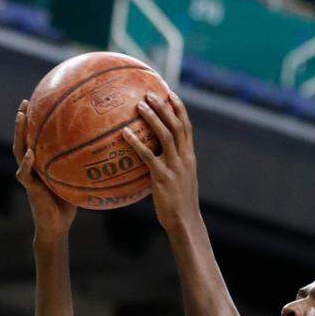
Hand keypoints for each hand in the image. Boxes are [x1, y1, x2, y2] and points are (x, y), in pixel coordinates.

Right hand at [13, 101, 75, 239]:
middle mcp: (31, 167)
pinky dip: (27, 163)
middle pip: (22, 139)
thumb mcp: (76, 180)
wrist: (56, 227)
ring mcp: (28, 176)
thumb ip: (81, 166)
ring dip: (19, 134)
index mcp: (40, 163)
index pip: (34, 138)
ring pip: (18, 151)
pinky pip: (25, 173)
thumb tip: (102, 148)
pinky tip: (31, 153)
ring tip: (21, 117)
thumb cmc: (67, 205)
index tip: (36, 101)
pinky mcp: (30, 189)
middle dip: (21, 121)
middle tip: (24, 102)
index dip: (33, 121)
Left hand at [122, 91, 199, 230]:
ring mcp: (175, 166)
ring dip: (152, 118)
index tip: (169, 93)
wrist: (184, 222)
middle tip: (150, 93)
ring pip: (165, 134)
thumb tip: (157, 157)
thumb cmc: (179, 203)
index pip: (186, 126)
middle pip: (176, 124)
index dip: (178, 108)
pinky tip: (125, 133)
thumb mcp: (181, 180)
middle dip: (164, 106)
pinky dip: (137, 142)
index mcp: (189, 156)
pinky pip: (148, 155)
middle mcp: (184, 157)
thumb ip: (173, 165)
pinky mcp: (163, 177)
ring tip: (139, 105)